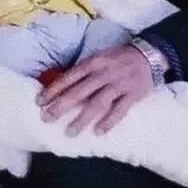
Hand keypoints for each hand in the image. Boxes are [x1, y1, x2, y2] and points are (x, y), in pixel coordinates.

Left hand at [35, 45, 154, 136]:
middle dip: (61, 106)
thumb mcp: (98, 58)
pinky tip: (98, 132)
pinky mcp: (132, 95)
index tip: (40, 101)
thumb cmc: (117, 58)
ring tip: (70, 132)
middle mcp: (103, 74)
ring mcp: (118, 85)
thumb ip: (83, 71)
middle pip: (78, 92)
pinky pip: (119, 110)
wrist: (148, 55)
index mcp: (92, 62)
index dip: (53, 90)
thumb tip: (62, 85)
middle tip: (47, 118)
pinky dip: (109, 122)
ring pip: (97, 104)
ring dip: (82, 119)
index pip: (68, 78)